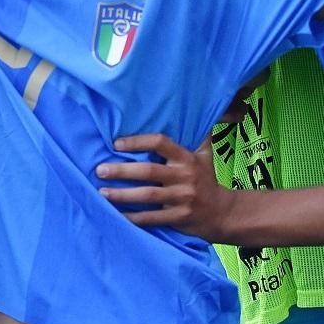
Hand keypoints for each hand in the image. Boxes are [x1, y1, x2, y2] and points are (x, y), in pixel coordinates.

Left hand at [95, 133, 235, 240]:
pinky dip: (134, 218)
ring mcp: (182, 198)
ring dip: (122, 195)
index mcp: (186, 158)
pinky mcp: (179, 217)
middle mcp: (184, 177)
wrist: (224, 212)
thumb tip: (200, 106)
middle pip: (148, 172)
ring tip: (102, 192)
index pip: (160, 143)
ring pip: (147, 195)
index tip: (116, 144)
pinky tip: (117, 215)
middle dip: (122, 170)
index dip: (137, 142)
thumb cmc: (207, 179)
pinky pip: (152, 218)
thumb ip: (198, 134)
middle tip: (100, 170)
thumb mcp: (206, 154)